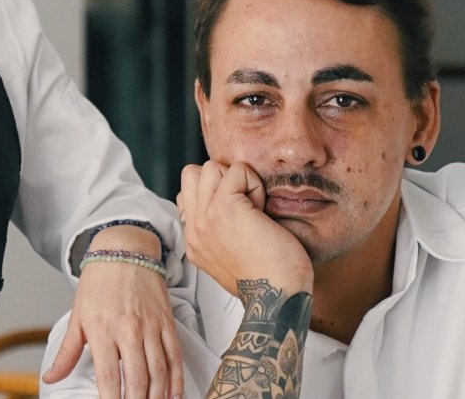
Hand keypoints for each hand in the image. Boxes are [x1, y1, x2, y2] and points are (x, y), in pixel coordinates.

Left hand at [43, 226, 183, 397]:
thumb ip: (67, 352)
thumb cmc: (99, 282)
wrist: (124, 250)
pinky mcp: (166, 322)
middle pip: (137, 379)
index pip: (109, 376)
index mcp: (102, 329)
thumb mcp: (78, 315)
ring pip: (159, 371)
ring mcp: (151, 326)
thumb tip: (51, 377)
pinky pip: (175, 356)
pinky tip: (173, 396)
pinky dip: (176, 380)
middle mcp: (129, 329)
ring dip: (156, 396)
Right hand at [178, 161, 312, 296]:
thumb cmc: (269, 280)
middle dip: (219, 179)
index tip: (236, 217)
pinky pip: (237, 171)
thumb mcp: (231, 260)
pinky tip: (262, 209)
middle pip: (191, 174)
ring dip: (237, 180)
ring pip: (210, 166)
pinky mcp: (225, 207)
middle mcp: (194, 229)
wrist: (278, 297)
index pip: (186, 195)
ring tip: (253, 206)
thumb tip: (230, 213)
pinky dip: (254, 183)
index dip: (213, 194)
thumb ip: (219, 235)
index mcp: (194, 241)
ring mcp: (206, 216)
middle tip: (243, 204)